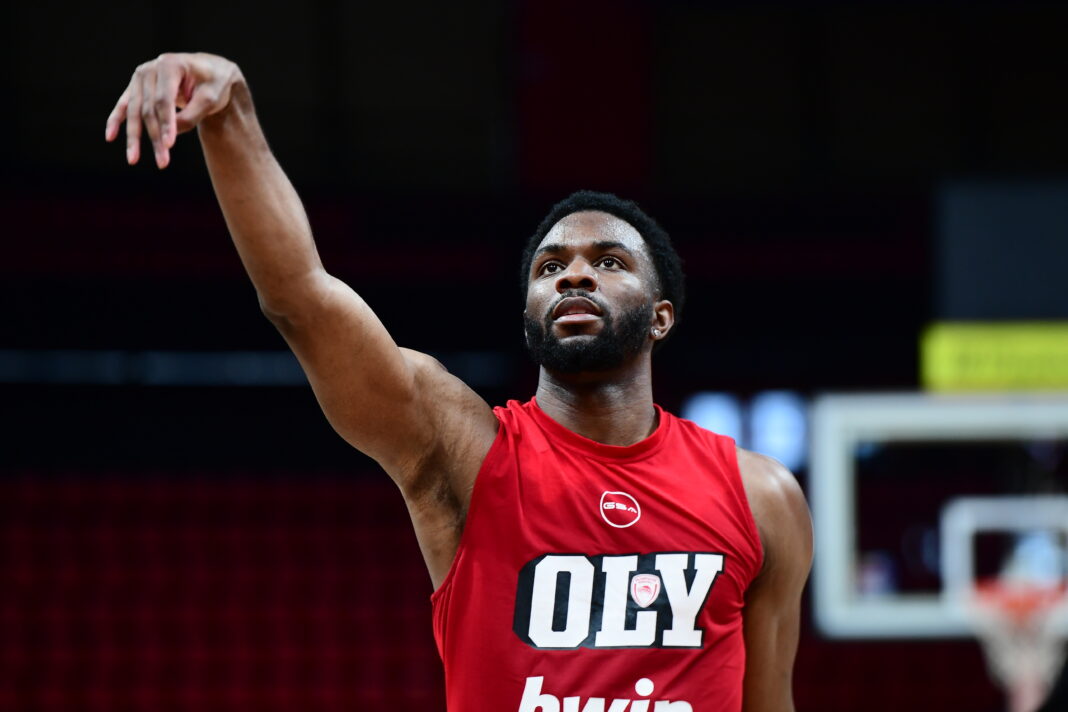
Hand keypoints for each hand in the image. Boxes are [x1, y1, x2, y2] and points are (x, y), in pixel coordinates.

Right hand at [105, 53, 241, 168]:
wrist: (211, 72)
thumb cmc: (214, 84)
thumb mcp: (211, 98)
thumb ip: (191, 115)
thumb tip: (168, 137)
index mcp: (170, 65)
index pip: (163, 100)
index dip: (166, 124)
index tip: (170, 146)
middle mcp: (150, 69)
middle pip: (148, 108)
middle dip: (154, 137)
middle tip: (162, 163)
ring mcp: (140, 77)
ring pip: (134, 111)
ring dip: (134, 137)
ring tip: (133, 160)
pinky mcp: (136, 87)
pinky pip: (124, 105)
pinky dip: (116, 121)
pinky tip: (110, 137)